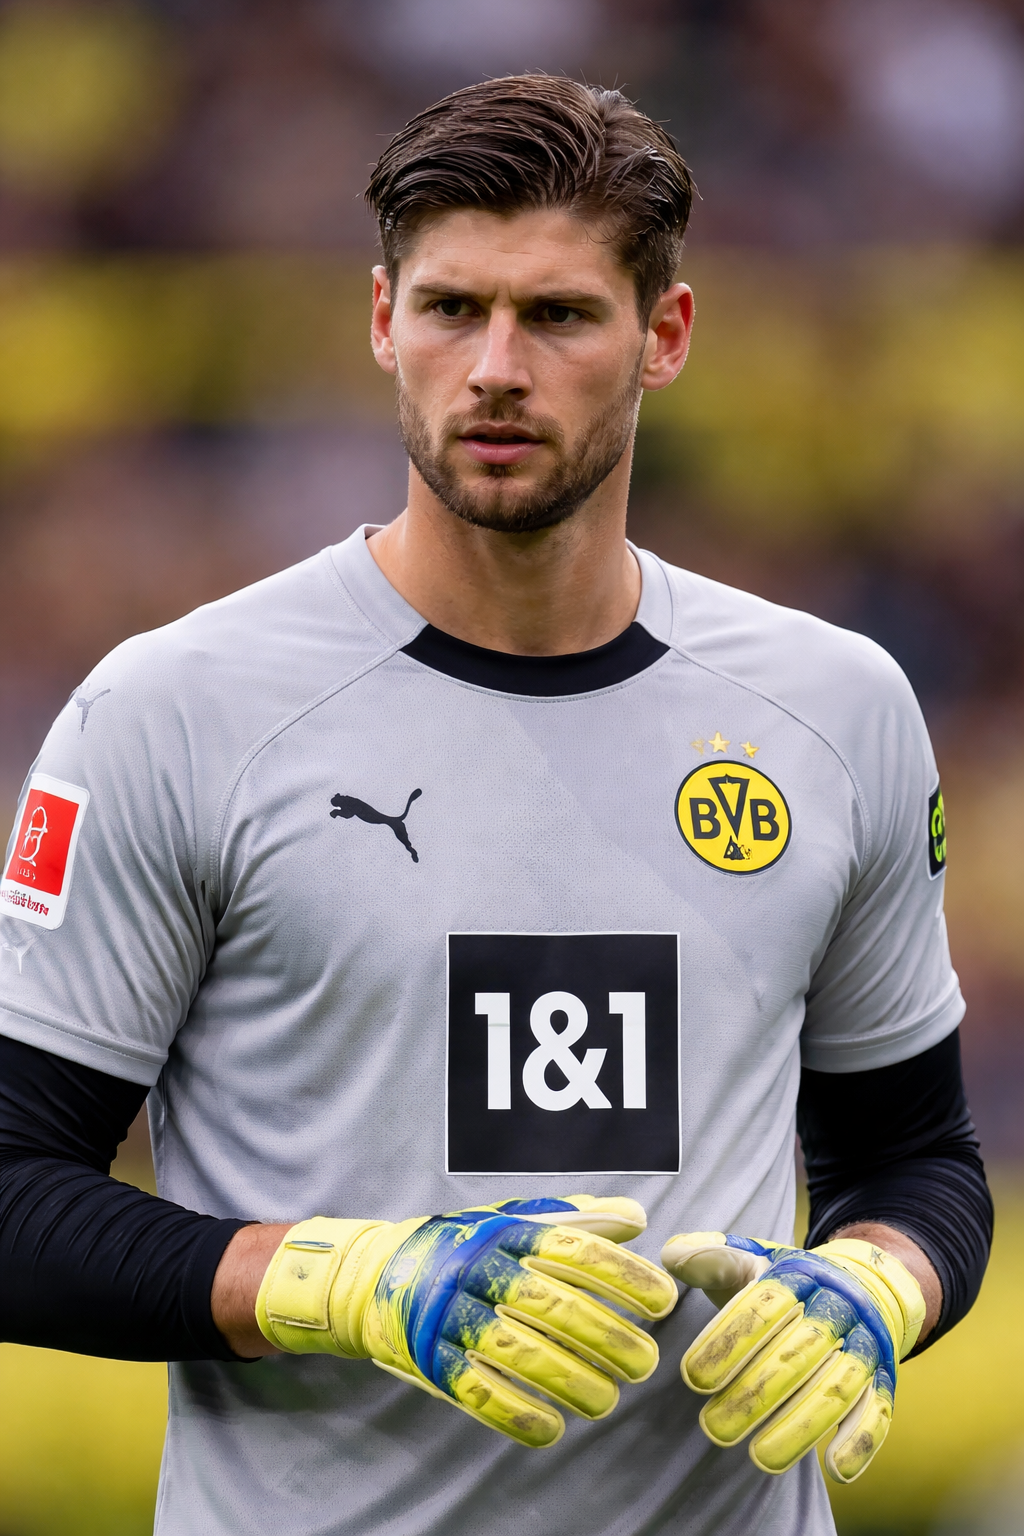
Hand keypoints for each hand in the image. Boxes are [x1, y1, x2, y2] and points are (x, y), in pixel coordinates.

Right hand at [255, 1195, 677, 1446]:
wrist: (374, 1273)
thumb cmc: (463, 1245)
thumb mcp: (512, 1219)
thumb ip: (574, 1219)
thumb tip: (637, 1220)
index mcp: (505, 1231)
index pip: (573, 1248)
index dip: (622, 1275)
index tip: (663, 1300)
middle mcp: (477, 1267)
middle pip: (550, 1304)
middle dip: (606, 1336)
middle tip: (645, 1362)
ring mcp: (449, 1314)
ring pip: (517, 1352)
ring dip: (569, 1381)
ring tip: (608, 1402)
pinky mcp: (427, 1356)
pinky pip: (474, 1390)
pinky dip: (514, 1414)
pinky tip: (552, 1429)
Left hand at [661, 1231, 925, 1482]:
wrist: (866, 1284)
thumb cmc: (788, 1282)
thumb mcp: (752, 1258)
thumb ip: (711, 1256)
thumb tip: (670, 1255)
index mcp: (799, 1274)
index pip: (764, 1306)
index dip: (728, 1340)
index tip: (693, 1377)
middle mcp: (837, 1307)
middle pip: (798, 1352)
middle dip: (755, 1393)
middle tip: (713, 1427)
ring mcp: (865, 1344)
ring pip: (837, 1386)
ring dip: (800, 1426)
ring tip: (759, 1457)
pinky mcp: (885, 1378)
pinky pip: (880, 1410)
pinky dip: (861, 1440)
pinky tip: (835, 1469)